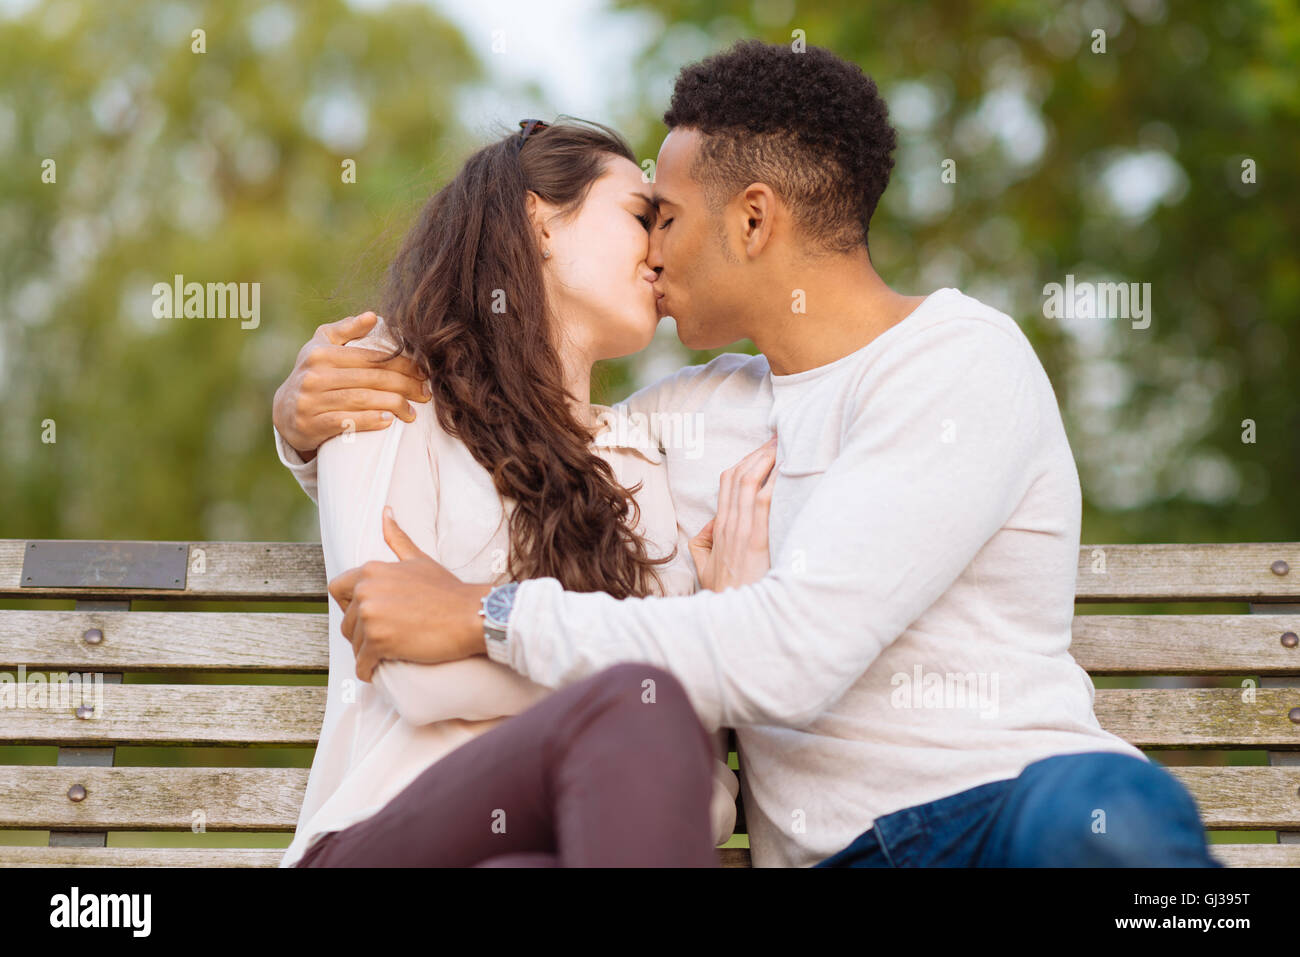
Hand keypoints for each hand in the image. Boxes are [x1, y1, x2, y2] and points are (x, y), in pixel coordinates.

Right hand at [272, 311, 430, 461]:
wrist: (286, 411)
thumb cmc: (313, 373)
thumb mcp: (323, 346)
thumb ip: (347, 329)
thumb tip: (373, 316)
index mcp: (322, 354)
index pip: (370, 357)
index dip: (401, 364)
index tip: (423, 372)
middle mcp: (314, 376)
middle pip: (370, 379)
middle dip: (404, 386)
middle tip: (425, 394)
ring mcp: (311, 401)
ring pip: (361, 400)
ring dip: (392, 405)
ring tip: (412, 412)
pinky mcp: (310, 425)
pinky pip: (345, 422)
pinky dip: (368, 421)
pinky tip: (388, 421)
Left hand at [328, 506, 490, 680]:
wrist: (471, 615)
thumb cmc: (449, 590)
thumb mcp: (419, 560)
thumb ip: (397, 538)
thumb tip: (385, 511)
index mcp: (370, 570)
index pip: (336, 590)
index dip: (350, 605)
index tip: (372, 614)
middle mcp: (365, 591)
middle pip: (346, 622)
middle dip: (363, 633)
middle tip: (389, 636)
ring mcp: (371, 617)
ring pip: (354, 645)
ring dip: (368, 653)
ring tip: (392, 652)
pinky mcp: (379, 642)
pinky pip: (362, 664)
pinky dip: (368, 671)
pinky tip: (380, 670)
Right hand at [689, 435, 776, 590]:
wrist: (732, 621)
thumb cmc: (726, 595)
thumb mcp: (705, 567)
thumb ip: (704, 543)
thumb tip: (709, 525)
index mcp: (718, 528)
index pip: (727, 483)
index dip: (745, 461)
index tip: (763, 448)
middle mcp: (728, 525)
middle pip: (739, 476)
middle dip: (759, 453)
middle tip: (778, 437)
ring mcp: (741, 532)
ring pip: (749, 483)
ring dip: (767, 460)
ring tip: (784, 444)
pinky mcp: (756, 542)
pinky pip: (763, 503)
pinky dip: (773, 482)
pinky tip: (786, 469)